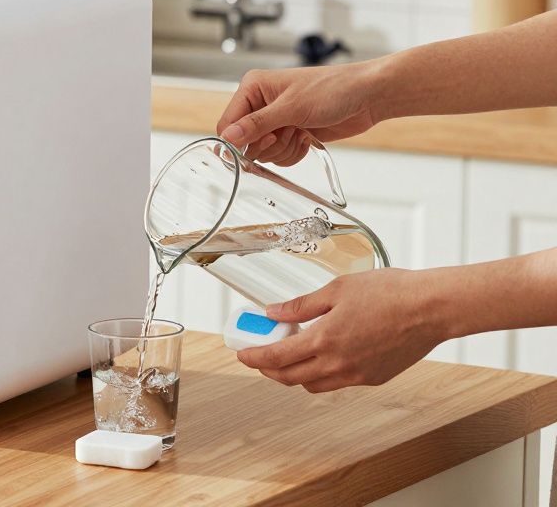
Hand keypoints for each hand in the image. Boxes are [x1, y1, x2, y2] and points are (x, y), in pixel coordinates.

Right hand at [216, 61, 384, 164]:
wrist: (368, 97)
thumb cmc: (335, 88)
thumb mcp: (292, 107)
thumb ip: (257, 124)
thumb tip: (228, 137)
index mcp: (253, 88)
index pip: (228, 123)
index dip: (240, 139)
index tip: (264, 141)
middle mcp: (261, 104)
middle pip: (244, 142)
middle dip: (268, 144)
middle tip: (288, 132)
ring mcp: (276, 121)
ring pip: (263, 152)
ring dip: (284, 148)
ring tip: (302, 131)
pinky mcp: (290, 134)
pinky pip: (279, 156)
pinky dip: (294, 153)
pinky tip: (307, 138)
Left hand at [236, 268, 446, 392]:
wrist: (432, 309)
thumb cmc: (390, 293)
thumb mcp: (337, 290)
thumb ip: (301, 306)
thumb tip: (274, 312)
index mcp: (325, 340)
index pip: (276, 358)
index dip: (253, 358)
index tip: (242, 353)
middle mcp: (338, 364)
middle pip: (290, 378)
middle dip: (269, 370)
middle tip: (261, 356)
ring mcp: (357, 375)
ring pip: (313, 385)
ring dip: (295, 374)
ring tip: (290, 354)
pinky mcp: (374, 378)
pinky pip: (337, 382)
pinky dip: (322, 374)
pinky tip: (324, 355)